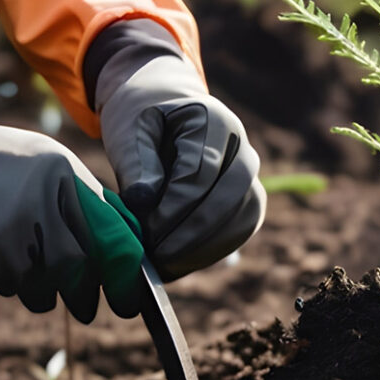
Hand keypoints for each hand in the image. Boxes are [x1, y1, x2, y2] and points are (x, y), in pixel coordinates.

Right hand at [0, 99, 144, 322]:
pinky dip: (19, 284)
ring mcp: (11, 237)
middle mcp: (43, 209)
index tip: (128, 301)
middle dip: (88, 298)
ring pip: (47, 290)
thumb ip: (95, 200)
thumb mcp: (56, 163)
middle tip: (88, 305)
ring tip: (35, 266)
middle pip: (81, 274)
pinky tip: (6, 256)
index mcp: (68, 181)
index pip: (116, 243)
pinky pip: (15, 288)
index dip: (126, 280)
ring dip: (50, 292)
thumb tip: (135, 240)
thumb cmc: (7, 164)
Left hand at [93, 30, 265, 280]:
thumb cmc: (142, 120)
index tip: (146, 232)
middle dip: (194, 231)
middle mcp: (242, 146)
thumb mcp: (130, 130)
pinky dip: (213, 250)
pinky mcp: (248, 198)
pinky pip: (242, 229)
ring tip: (167, 265)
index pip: (201, 171)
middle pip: (232, 194)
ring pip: (244, 215)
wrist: (162, 114)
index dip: (174, 206)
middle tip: (158, 257)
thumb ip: (137, 163)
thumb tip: (144, 202)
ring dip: (207, 246)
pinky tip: (180, 263)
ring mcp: (250, 174)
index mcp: (214, 121)